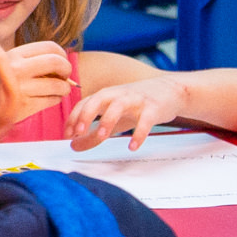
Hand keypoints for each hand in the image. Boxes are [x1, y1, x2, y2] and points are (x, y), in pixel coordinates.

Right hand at [0, 43, 71, 133]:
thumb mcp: (1, 62)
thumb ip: (23, 58)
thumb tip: (56, 58)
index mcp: (14, 55)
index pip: (50, 47)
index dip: (61, 54)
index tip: (61, 60)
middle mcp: (18, 70)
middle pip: (57, 63)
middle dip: (66, 69)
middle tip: (65, 74)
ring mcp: (21, 90)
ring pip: (57, 85)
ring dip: (65, 87)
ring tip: (62, 89)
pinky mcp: (23, 108)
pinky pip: (51, 101)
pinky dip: (57, 98)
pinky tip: (53, 97)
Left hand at [69, 74, 187, 151]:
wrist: (170, 90)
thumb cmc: (136, 104)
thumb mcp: (113, 118)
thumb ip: (94, 132)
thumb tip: (73, 145)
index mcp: (106, 95)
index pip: (84, 103)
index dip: (74, 118)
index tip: (66, 135)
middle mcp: (118, 95)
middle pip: (98, 99)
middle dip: (86, 114)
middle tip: (79, 131)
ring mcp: (136, 99)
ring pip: (119, 105)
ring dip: (108, 119)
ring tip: (102, 136)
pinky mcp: (153, 108)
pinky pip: (145, 120)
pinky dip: (139, 133)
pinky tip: (133, 146)